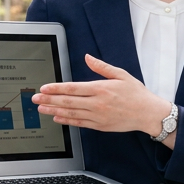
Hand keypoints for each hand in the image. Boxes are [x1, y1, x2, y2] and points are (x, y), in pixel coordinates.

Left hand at [33, 54, 174, 144]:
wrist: (148, 113)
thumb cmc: (136, 93)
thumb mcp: (121, 75)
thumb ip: (101, 67)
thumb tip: (87, 57)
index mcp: (101, 88)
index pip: (72, 88)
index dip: (56, 88)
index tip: (44, 88)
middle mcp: (97, 103)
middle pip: (67, 101)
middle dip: (49, 99)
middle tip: (35, 99)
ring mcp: (97, 116)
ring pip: (71, 113)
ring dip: (54, 110)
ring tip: (41, 108)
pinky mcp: (100, 126)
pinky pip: (79, 123)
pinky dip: (67, 121)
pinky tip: (57, 117)